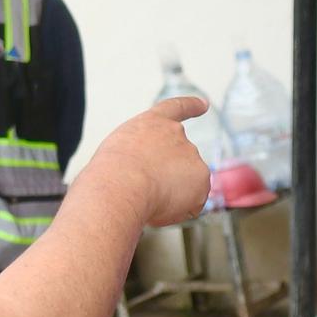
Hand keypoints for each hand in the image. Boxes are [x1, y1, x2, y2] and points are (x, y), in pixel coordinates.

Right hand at [91, 95, 212, 230]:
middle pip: (177, 162)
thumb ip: (141, 160)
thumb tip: (161, 185)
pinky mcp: (202, 179)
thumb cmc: (111, 173)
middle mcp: (177, 134)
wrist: (122, 183)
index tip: (204, 104)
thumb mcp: (120, 156)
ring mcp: (192, 156)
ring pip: (185, 185)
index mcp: (153, 123)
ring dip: (170, 195)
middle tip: (141, 190)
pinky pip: (192, 204)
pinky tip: (160, 207)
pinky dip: (179, 211)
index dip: (191, 106)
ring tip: (147, 196)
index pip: (175, 109)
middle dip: (165, 180)